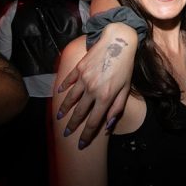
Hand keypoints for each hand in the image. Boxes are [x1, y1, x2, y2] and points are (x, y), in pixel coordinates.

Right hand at [56, 23, 136, 146]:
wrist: (118, 41)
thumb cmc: (125, 67)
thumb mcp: (126, 89)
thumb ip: (116, 108)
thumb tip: (107, 125)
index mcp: (105, 97)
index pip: (93, 122)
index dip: (86, 135)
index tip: (81, 144)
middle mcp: (92, 90)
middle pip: (79, 113)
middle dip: (72, 126)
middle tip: (66, 134)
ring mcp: (83, 79)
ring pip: (70, 99)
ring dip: (64, 110)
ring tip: (59, 117)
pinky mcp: (78, 68)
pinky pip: (68, 81)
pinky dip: (63, 88)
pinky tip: (59, 93)